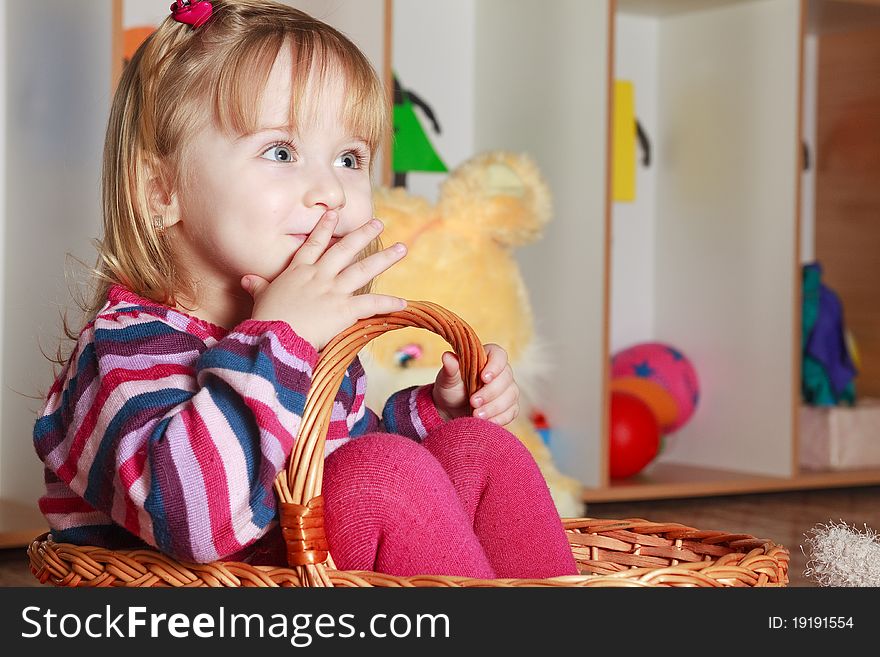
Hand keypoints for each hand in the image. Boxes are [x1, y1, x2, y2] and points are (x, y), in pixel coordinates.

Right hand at [242, 211, 407, 350]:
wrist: (276, 338)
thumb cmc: (266, 320)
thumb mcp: (261, 298)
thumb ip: (258, 286)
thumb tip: (247, 279)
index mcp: (298, 272)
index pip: (314, 244)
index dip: (325, 228)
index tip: (335, 213)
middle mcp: (319, 276)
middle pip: (344, 250)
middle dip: (363, 234)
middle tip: (378, 222)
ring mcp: (334, 291)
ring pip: (363, 269)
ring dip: (384, 258)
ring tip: (401, 248)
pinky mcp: (345, 310)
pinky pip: (371, 304)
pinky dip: (388, 303)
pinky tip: (404, 302)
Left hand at [432, 343, 519, 424]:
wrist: (452, 410)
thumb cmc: (451, 389)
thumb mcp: (447, 379)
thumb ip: (450, 369)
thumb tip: (447, 357)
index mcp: (486, 358)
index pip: (499, 355)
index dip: (495, 366)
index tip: (484, 378)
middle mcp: (501, 372)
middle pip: (506, 378)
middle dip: (490, 392)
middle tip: (473, 402)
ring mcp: (507, 390)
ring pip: (510, 396)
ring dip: (494, 407)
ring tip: (476, 415)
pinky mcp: (510, 407)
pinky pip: (512, 412)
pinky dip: (500, 418)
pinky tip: (487, 422)